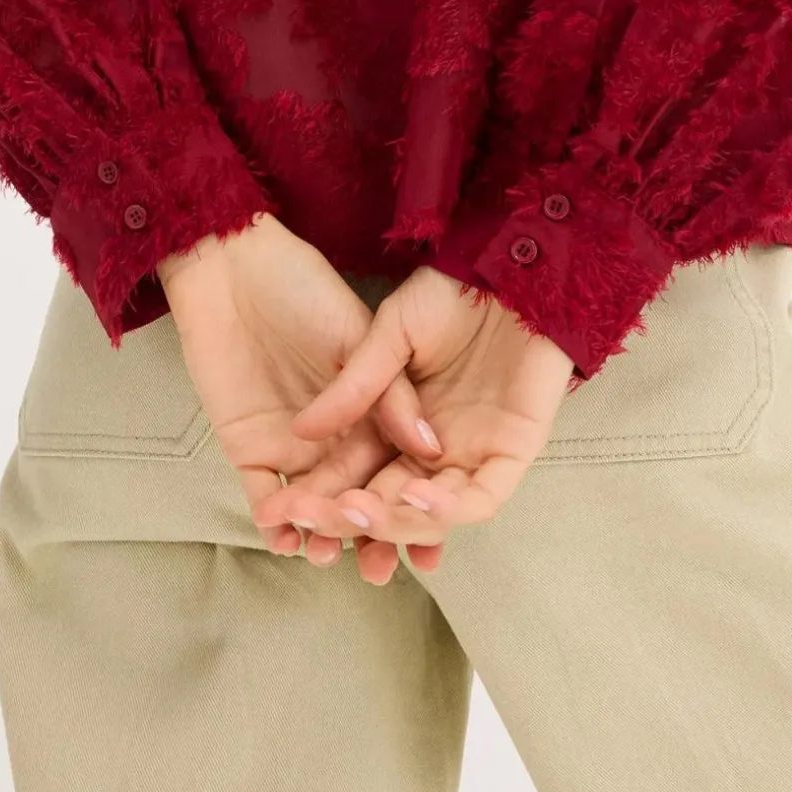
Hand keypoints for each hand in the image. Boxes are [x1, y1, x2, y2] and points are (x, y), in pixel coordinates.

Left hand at [157, 215, 445, 582]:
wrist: (234, 271)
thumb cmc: (304, 291)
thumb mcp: (360, 338)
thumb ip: (392, 394)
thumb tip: (433, 448)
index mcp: (373, 408)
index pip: (397, 469)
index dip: (414, 508)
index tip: (428, 548)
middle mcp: (339, 434)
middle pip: (358, 496)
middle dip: (368, 537)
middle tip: (375, 571)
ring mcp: (295, 445)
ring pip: (313, 504)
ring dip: (321, 535)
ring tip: (327, 557)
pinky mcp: (250, 447)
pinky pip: (265, 494)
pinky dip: (274, 520)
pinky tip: (284, 539)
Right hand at [252, 265, 575, 549]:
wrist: (507, 269)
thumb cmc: (451, 295)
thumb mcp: (390, 335)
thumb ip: (353, 385)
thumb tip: (299, 432)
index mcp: (402, 429)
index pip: (357, 479)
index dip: (320, 499)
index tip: (278, 510)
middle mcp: (435, 452)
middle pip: (388, 508)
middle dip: (347, 523)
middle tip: (308, 521)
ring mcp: (474, 456)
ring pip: (431, 516)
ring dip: (392, 522)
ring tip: (353, 510)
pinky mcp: (512, 453)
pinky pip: (480, 499)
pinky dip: (447, 509)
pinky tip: (412, 497)